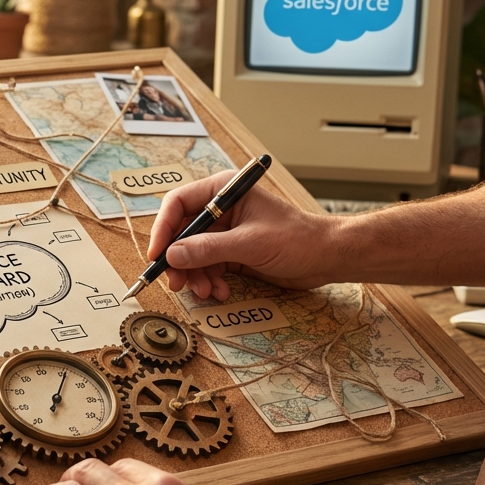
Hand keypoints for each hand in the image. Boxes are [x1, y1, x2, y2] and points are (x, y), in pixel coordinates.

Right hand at [149, 169, 340, 300]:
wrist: (327, 257)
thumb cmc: (297, 239)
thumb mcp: (250, 243)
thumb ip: (209, 249)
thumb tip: (173, 255)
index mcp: (223, 191)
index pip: (178, 204)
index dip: (163, 229)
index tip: (158, 255)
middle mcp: (220, 210)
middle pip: (182, 233)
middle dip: (179, 260)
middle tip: (177, 283)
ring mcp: (225, 232)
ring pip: (192, 254)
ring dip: (195, 276)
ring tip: (207, 292)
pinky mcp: (232, 252)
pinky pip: (207, 267)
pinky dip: (209, 281)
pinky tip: (220, 292)